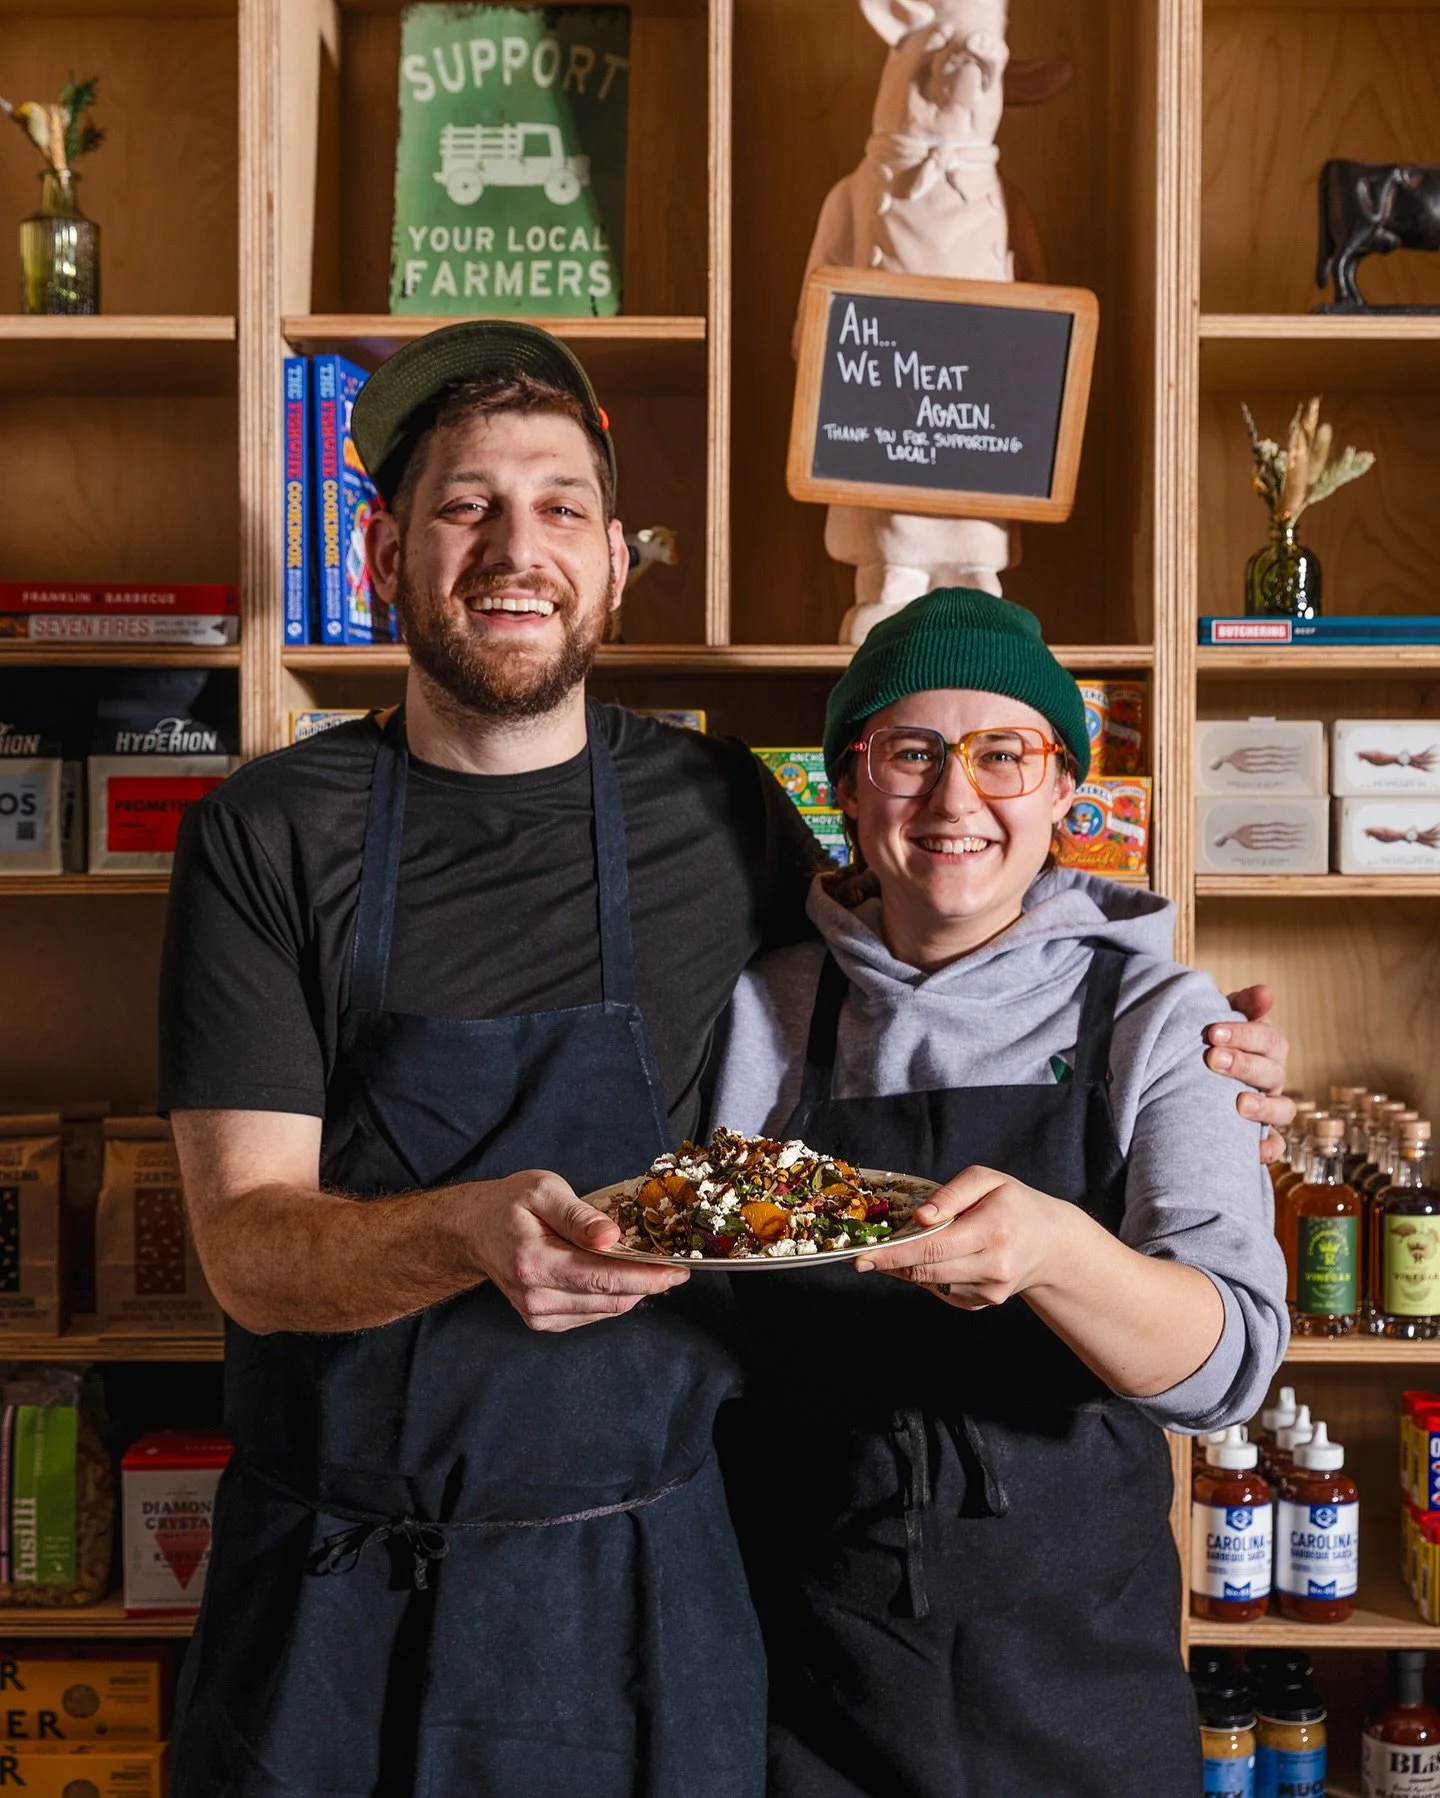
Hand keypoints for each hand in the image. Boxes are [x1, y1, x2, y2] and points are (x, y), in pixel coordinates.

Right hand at [470, 1170, 688, 1332]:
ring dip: (632, 1291)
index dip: (646, 1277)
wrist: (476, 1230)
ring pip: (605, 1310)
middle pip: (609, 1299)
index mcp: (533, 1262)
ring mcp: (538, 1314)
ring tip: (649, 1266)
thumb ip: (579, 1215)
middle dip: (648, 1284)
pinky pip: (593, 1314)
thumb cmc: (510, 1204)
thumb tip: (612, 1237)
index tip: (679, 1270)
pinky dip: (612, 1297)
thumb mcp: (543, 1190)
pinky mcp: (544, 1321)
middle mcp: (535, 1297)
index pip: (602, 1278)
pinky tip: (617, 1275)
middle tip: (676, 1266)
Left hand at [853, 1166, 1062, 1307]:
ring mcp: (990, 1291)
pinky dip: (930, 1274)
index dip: (894, 1253)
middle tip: (865, 1254)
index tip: (862, 1258)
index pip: (934, 1247)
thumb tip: (919, 1218)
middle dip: (892, 1262)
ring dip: (910, 1266)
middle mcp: (994, 1266)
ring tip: (909, 1245)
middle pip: (927, 1269)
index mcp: (993, 1231)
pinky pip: (942, 1289)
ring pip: (931, 1281)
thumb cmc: (1014, 1204)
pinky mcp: (983, 1303)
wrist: (1051, 1244)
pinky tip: (940, 1257)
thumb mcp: (987, 1180)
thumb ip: (951, 1194)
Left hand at [1206, 983, 1294, 1163]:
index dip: (1243, 1035)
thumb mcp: (1222, 1018)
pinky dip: (1269, 1149)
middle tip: (1213, 1060)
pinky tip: (1254, 1150)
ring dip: (1264, 1107)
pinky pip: (1276, 1146)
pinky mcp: (1263, 1135)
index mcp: (1267, 1047)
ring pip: (1283, 1110)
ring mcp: (1270, 1107)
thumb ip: (1242, 1005)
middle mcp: (1273, 1077)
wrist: (1192, 1071)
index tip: (1211, 1032)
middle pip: (1272, 1072)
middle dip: (1243, 1065)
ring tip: (1239, 1104)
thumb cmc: (1212, 1041)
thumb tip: (1266, 993)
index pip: (1267, 1039)